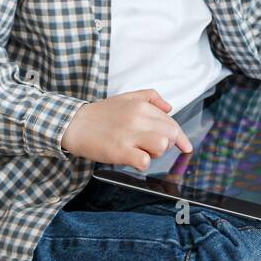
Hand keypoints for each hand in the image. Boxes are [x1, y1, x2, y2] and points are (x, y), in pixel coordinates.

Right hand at [61, 88, 193, 170]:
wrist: (74, 124)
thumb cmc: (101, 114)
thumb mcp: (127, 97)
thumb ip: (151, 97)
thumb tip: (170, 107)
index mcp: (141, 105)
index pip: (171, 122)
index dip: (181, 137)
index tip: (186, 146)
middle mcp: (138, 118)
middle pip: (171, 134)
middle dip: (167, 144)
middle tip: (152, 146)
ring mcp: (129, 135)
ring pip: (162, 145)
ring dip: (156, 152)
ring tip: (142, 150)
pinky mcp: (119, 151)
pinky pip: (145, 161)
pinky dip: (143, 163)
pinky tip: (133, 159)